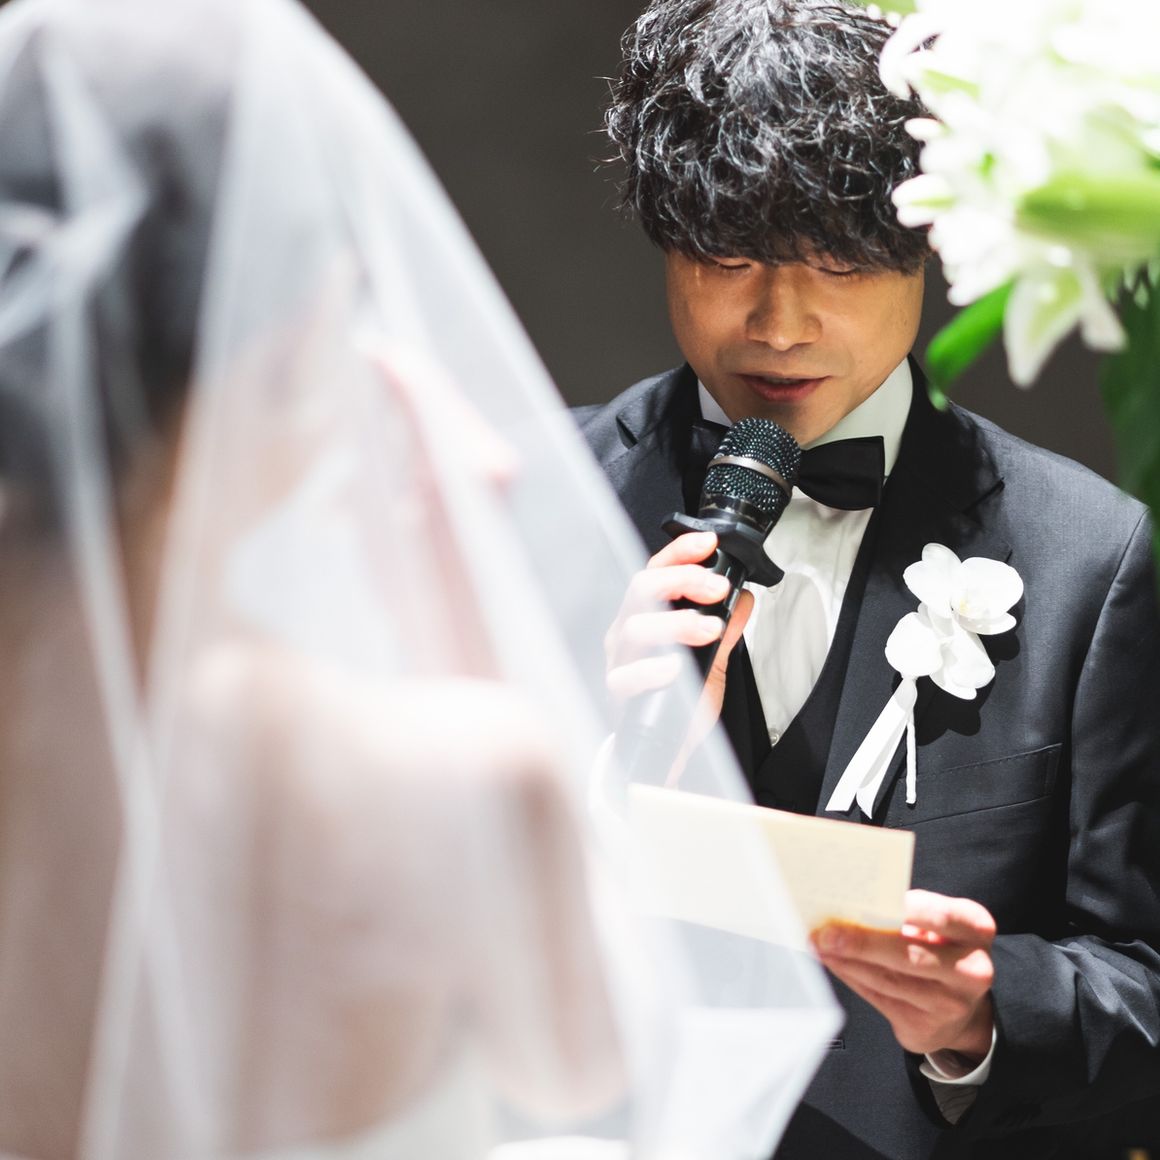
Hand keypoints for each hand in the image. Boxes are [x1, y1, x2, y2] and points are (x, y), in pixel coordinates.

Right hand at [604, 531, 753, 725]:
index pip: (656, 570)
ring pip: (635, 626)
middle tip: (716, 588)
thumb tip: (743, 599)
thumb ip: (725, 628)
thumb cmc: (681, 701)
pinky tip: (674, 669)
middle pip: (642, 588)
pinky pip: (626, 675)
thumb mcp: (713, 660)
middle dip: (681, 580)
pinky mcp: (618, 692)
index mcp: (647, 615)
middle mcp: (629, 632)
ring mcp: (620, 660)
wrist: (666, 751)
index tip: (707, 543)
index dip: (680, 552)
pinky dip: (652, 669)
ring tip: (707, 630)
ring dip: (676, 623)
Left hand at [812, 889, 995, 1060]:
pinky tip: (833, 962)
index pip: (938, 915)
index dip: (900, 909)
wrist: (964, 1008)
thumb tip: (854, 902)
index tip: (863, 900)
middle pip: (909, 954)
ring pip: (889, 979)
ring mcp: (951, 1003)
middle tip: (827, 932)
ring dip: (847, 960)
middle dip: (862, 942)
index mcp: (975, 930)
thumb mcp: (939, 924)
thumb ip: (908, 912)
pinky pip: (879, 998)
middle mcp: (971, 969)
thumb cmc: (942, 949)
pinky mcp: (926, 1026)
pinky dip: (851, 976)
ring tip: (820, 943)